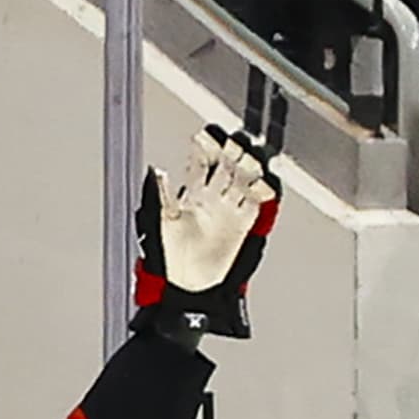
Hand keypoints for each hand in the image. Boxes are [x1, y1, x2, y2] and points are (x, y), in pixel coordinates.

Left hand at [150, 123, 280, 295]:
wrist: (190, 282)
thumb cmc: (173, 253)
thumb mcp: (164, 220)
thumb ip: (162, 194)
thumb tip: (156, 170)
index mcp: (193, 191)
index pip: (202, 161)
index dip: (204, 147)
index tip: (204, 136)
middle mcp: (214, 195)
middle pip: (227, 164)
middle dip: (232, 151)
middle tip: (234, 144)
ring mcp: (230, 207)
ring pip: (244, 178)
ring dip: (248, 168)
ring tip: (250, 160)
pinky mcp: (244, 222)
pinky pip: (257, 202)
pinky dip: (262, 192)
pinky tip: (262, 185)